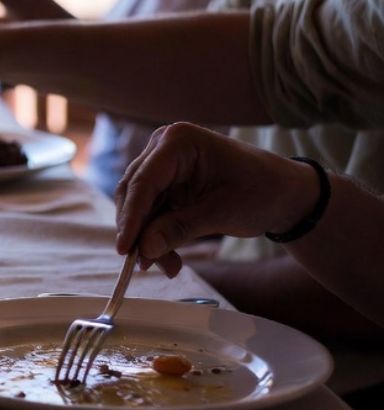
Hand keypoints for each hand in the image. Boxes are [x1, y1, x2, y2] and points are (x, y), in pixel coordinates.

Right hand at [114, 123, 320, 275]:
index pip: (143, 182)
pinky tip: (169, 258)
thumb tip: (143, 249)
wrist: (286, 193)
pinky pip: (153, 211)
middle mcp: (163, 148)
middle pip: (135, 193)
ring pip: (140, 207)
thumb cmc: (262, 192)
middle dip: (139, 231)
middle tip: (145, 264)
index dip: (131, 218)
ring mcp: (163, 164)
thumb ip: (178, 229)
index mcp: (178, 142)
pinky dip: (158, 235)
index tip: (124, 249)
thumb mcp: (221, 213)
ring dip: (149, 238)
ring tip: (167, 267)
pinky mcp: (167, 183)